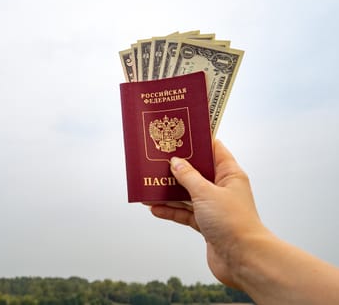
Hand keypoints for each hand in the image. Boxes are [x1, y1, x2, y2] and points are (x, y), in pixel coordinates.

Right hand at [150, 140, 268, 288]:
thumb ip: (188, 176)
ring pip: (187, 193)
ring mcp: (213, 207)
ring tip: (150, 186)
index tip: (181, 134)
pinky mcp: (205, 224)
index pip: (214, 150)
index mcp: (229, 175)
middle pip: (196, 172)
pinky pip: (184, 212)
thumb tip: (176, 162)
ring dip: (169, 191)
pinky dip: (171, 210)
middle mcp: (222, 189)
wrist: (243, 259)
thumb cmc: (233, 222)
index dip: (198, 141)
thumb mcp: (206, 193)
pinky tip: (155, 208)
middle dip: (177, 168)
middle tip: (158, 160)